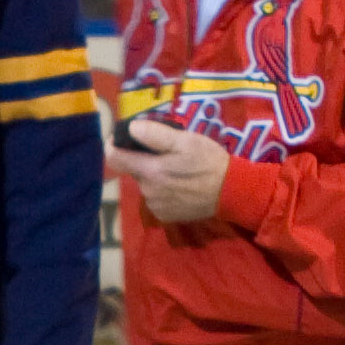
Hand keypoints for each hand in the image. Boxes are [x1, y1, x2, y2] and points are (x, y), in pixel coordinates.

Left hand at [108, 110, 232, 225]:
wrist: (230, 192)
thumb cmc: (208, 161)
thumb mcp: (186, 141)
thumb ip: (156, 135)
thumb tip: (131, 128)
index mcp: (150, 171)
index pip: (114, 159)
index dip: (113, 145)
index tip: (121, 138)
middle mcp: (147, 191)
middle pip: (133, 170)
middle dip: (142, 159)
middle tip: (165, 151)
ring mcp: (156, 206)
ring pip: (145, 184)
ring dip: (153, 174)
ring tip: (176, 168)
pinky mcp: (165, 216)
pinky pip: (155, 198)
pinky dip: (162, 189)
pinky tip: (180, 185)